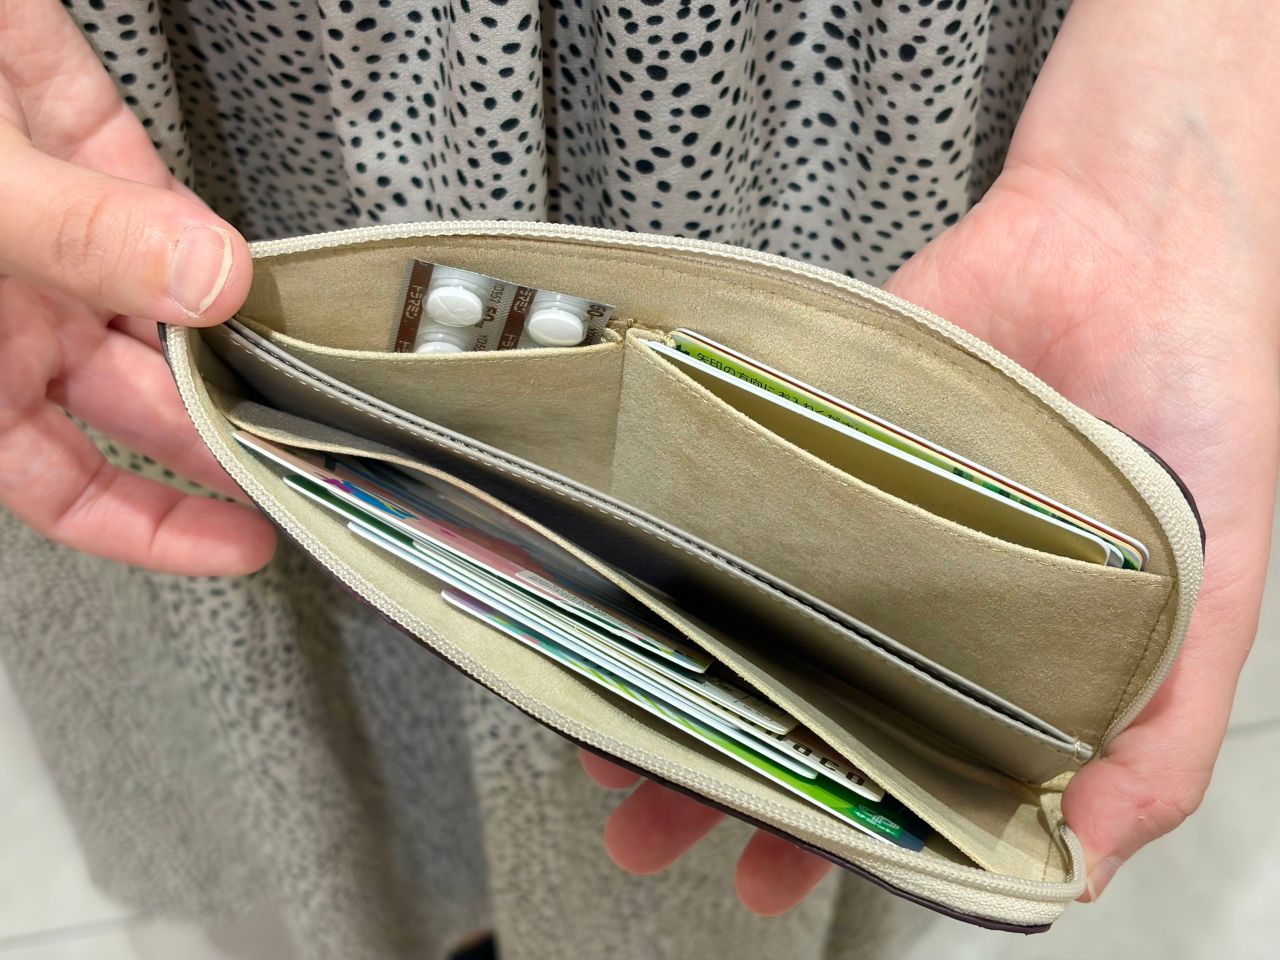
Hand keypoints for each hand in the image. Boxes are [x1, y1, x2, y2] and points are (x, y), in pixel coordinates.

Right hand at [0, 0, 274, 573]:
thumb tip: (210, 279)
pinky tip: (266, 267)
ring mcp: (57, 228)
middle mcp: (10, 309)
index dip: (148, 524)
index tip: (238, 543)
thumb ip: (81, 236)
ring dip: (237, 336)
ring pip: (171, 311)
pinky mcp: (87, 146)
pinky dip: (220, 237)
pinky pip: (170, 206)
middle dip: (223, 429)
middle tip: (311, 452)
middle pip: (139, 402)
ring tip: (314, 373)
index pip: (60, 481)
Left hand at [582, 159, 1278, 912]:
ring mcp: (853, 512)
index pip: (901, 760)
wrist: (1144, 238)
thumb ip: (1159, 736)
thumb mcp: (1216, 593)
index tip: (776, 875)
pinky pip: (726, 493)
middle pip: (800, 694)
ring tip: (608, 735)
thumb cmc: (1197, 401)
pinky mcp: (811, 426)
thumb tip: (1079, 865)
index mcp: (1007, 648)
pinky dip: (671, 540)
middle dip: (724, 767)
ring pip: (743, 605)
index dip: (841, 827)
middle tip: (646, 824)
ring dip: (676, 670)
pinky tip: (625, 587)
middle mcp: (914, 589)